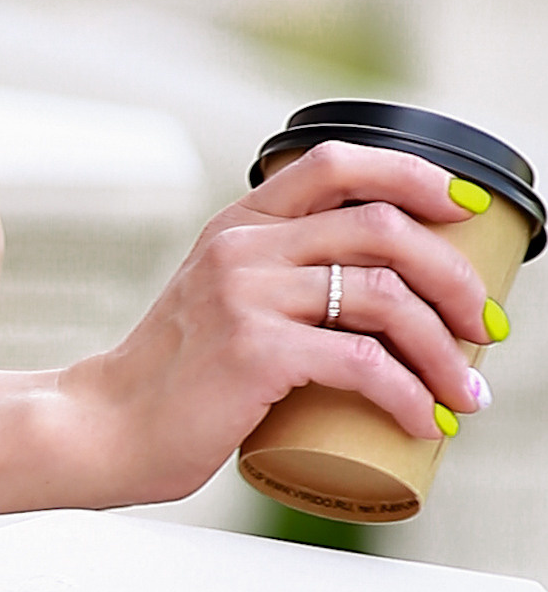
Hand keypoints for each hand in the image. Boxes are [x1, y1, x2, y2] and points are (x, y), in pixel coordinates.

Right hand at [63, 142, 497, 505]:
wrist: (107, 429)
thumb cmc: (175, 380)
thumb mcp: (222, 301)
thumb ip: (278, 280)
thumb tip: (386, 300)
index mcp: (240, 224)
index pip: (336, 163)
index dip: (414, 174)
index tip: (467, 209)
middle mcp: (243, 247)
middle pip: (382, 228)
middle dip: (454, 278)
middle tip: (485, 325)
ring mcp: (245, 296)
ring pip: (384, 296)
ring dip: (446, 348)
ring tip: (468, 391)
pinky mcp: (253, 351)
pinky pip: (362, 362)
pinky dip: (410, 393)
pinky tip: (427, 420)